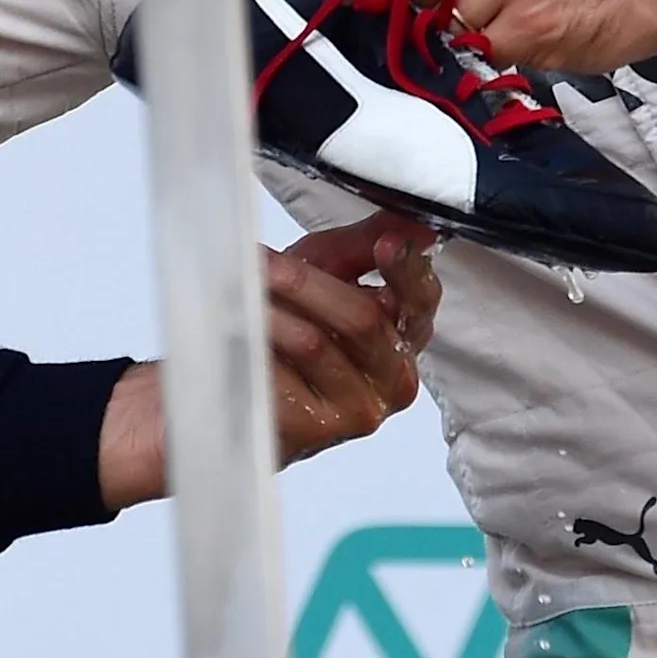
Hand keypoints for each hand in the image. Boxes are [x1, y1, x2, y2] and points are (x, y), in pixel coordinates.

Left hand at [98, 212, 439, 507]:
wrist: (238, 385)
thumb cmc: (289, 323)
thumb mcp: (324, 271)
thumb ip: (364, 245)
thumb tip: (415, 225)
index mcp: (404, 334)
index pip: (422, 300)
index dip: (408, 270)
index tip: (386, 246)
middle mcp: (394, 377)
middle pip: (362, 318)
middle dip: (305, 282)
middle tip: (262, 263)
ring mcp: (359, 410)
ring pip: (315, 344)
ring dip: (269, 311)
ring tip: (238, 294)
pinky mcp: (316, 432)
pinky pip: (281, 378)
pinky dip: (252, 349)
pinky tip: (234, 339)